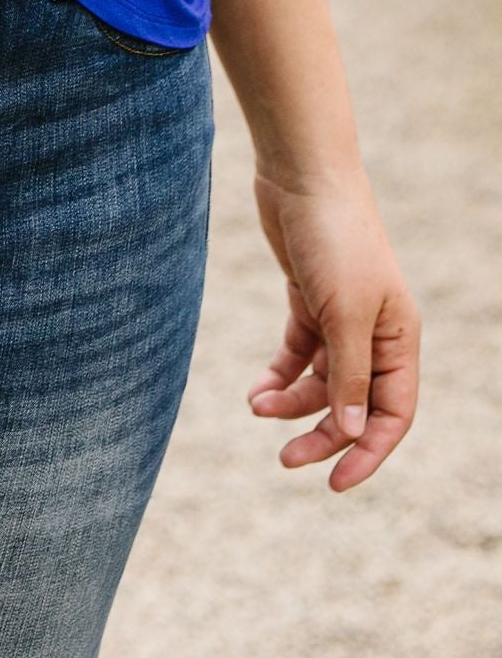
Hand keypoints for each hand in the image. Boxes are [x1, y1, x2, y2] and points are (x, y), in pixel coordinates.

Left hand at [249, 168, 419, 490]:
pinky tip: (257, 392)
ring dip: (292, 402)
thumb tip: (350, 432)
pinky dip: (279, 375)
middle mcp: (375, 334)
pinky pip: (298, 354)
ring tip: (257, 408)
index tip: (334, 482)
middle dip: (322, 433)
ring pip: (321, 382)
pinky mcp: (308, 301)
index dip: (367, 452)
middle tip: (285, 460)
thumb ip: (348, 373)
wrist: (301, 175)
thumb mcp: (343, 312)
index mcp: (400, 340)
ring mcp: (340, 318)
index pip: (392, 414)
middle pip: (353, 403)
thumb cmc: (335, 239)